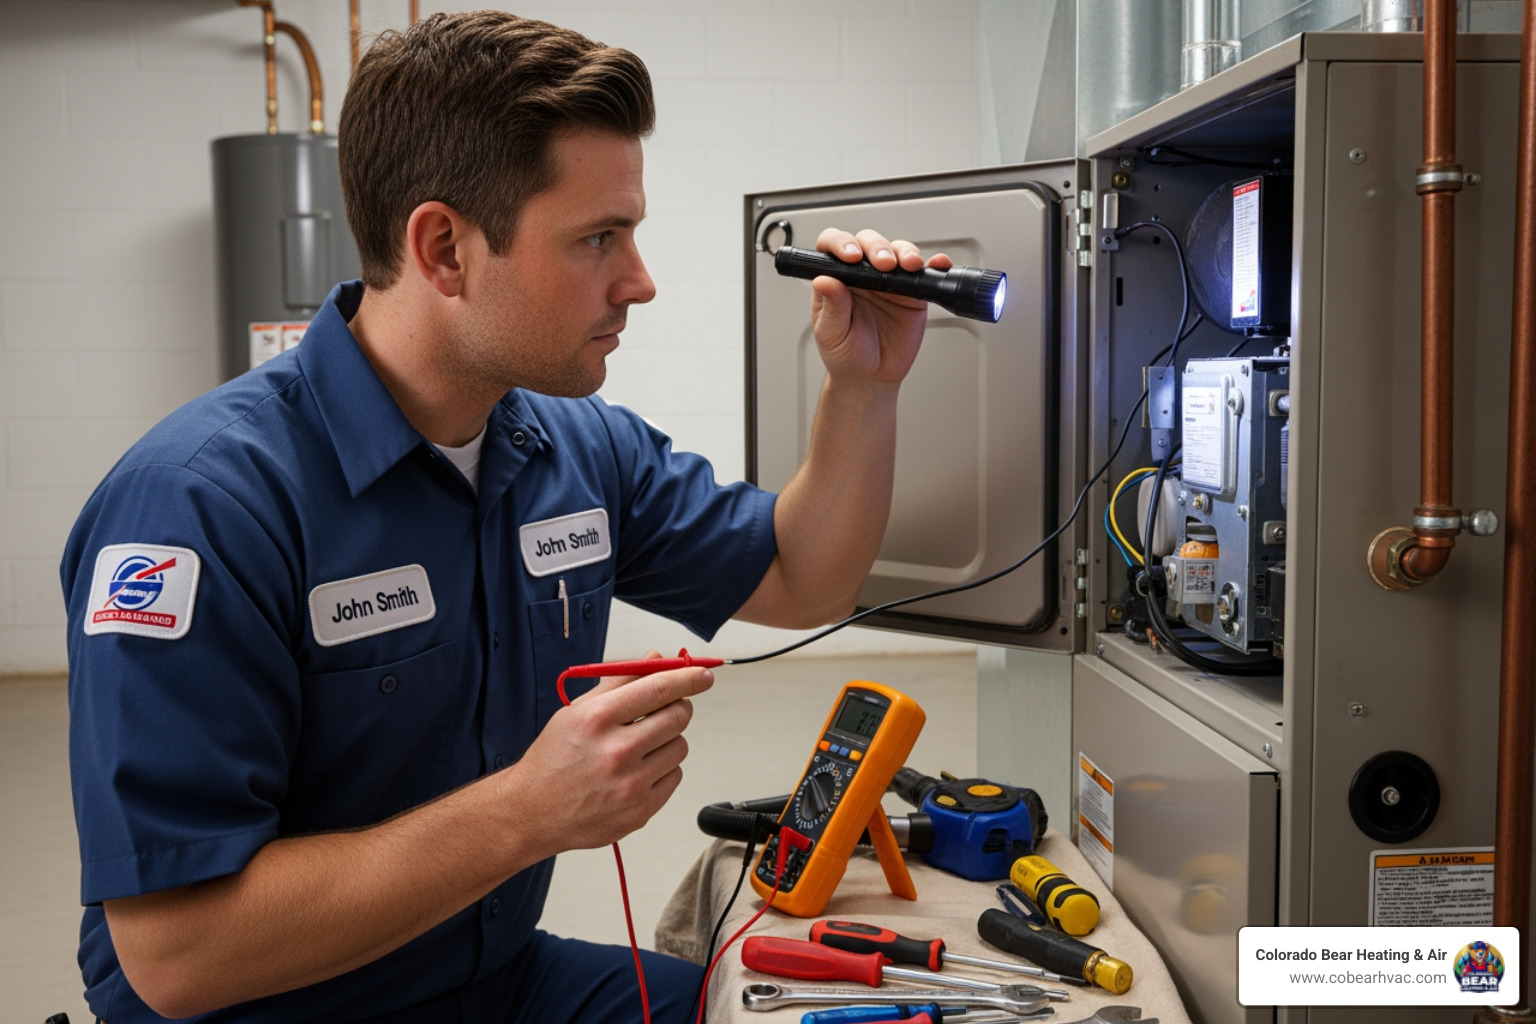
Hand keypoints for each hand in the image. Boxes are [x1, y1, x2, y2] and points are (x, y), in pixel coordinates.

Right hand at [515, 652, 714, 851]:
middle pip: (677, 717)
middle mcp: (615, 752)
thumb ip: (619, 682)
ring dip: (668, 741)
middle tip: (667, 709)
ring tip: (641, 746)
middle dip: (678, 707)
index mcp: (597, 719)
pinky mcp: (640, 810)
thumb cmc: (553, 760)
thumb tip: (656, 659)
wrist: (533, 812)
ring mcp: (630, 785)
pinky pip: (675, 777)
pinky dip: (663, 769)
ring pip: (680, 747)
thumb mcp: (577, 711)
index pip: (659, 689)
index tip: (703, 674)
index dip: (688, 677)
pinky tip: (637, 770)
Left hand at [808, 227, 951, 386]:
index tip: (851, 256)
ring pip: (898, 251)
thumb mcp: (831, 333)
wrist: (871, 376)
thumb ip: (831, 306)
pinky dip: (933, 265)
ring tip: (909, 265)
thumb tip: (823, 280)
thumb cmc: (845, 354)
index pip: (833, 247)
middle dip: (877, 247)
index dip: (841, 244)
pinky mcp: (912, 293)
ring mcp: (889, 281)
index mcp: (837, 278)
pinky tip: (937, 264)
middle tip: (884, 264)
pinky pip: (923, 274)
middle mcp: (862, 274)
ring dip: (905, 252)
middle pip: (869, 242)